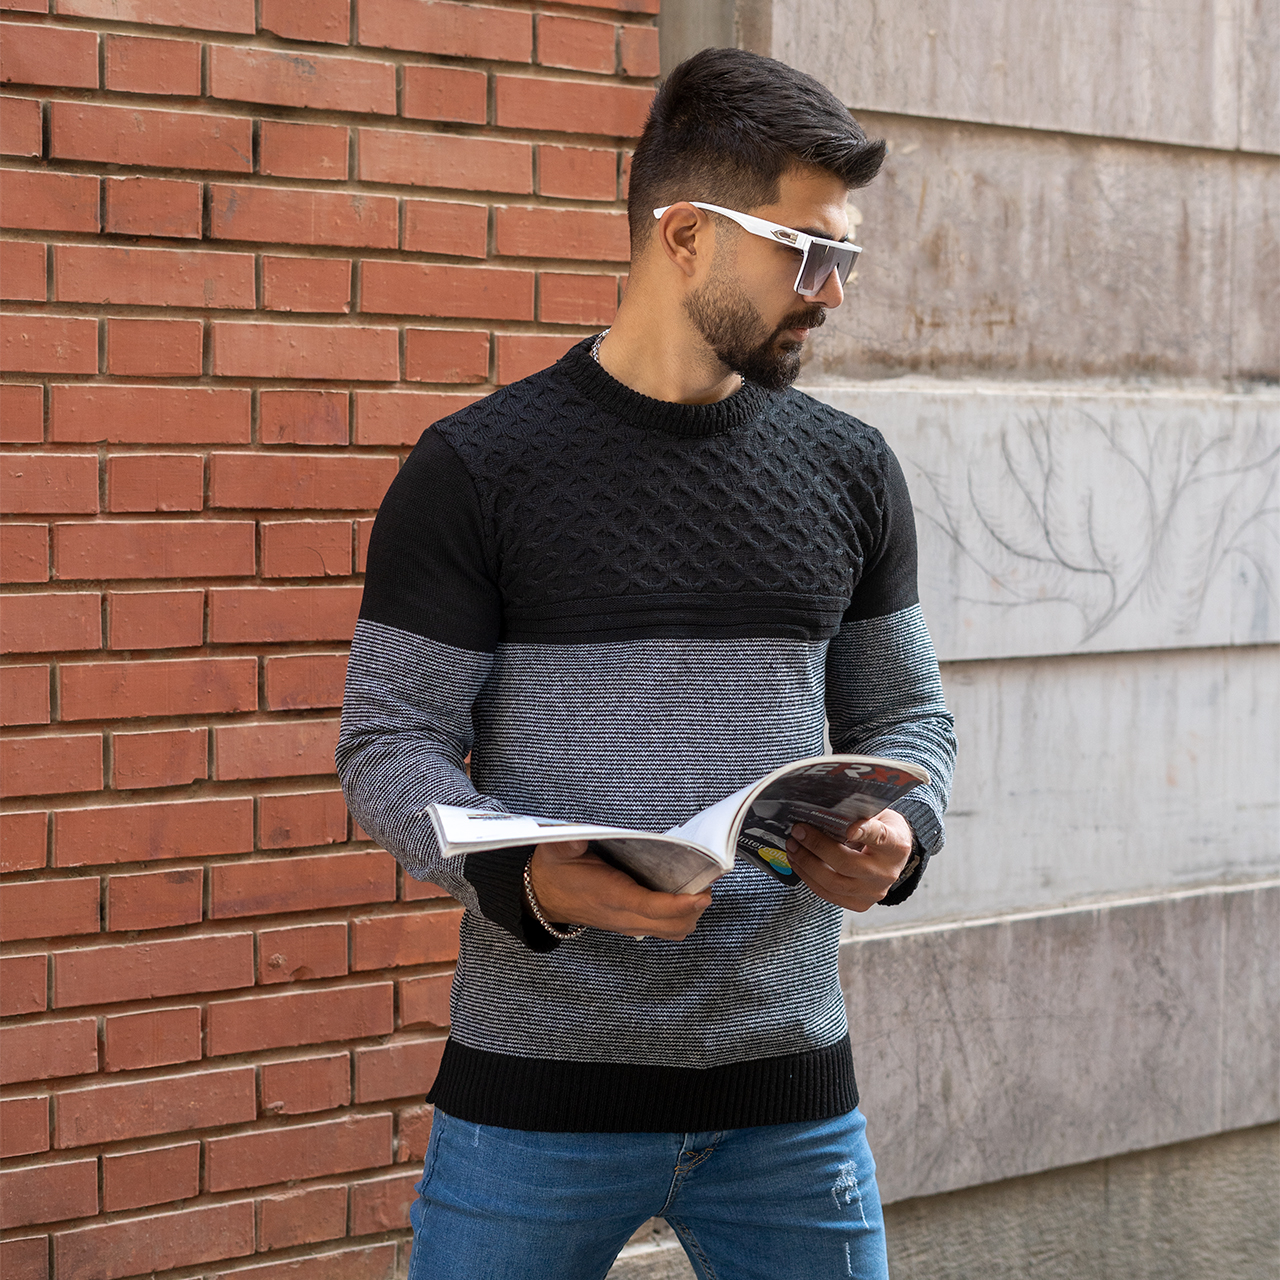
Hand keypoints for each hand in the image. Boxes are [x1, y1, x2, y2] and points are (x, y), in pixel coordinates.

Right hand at [528, 841, 711, 940]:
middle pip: (671, 924)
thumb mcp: (556, 850)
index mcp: (610, 897)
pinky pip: (664, 928)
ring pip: (672, 931)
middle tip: (709, 882)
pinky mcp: (630, 923)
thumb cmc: (554, 872)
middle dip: (694, 907)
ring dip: (690, 915)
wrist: (541, 895)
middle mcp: (623, 916)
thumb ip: (566, 842)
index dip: (680, 904)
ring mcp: (628, 923)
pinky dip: (680, 917)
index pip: (652, 907)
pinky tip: (684, 897)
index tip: (702, 894)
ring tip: (699, 889)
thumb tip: (574, 834)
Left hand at [785, 810, 913, 911]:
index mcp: (895, 846)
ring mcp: (873, 891)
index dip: (863, 832)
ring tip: (792, 847)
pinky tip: (798, 862)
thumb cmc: (883, 831)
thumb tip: (826, 808)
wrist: (895, 857)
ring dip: (806, 864)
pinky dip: (808, 878)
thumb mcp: (880, 815)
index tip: (848, 828)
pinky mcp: (860, 903)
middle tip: (798, 832)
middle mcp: (886, 872)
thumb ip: (860, 813)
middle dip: (817, 847)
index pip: (879, 837)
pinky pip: (828, 894)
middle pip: (847, 864)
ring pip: (833, 883)